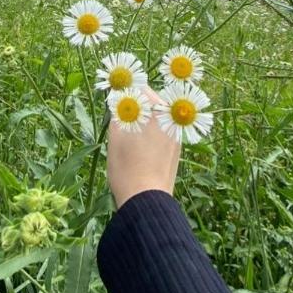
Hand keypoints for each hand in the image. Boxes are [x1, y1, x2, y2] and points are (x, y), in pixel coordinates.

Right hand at [106, 86, 180, 208]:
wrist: (146, 201)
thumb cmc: (127, 167)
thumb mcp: (116, 136)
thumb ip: (118, 112)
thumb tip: (118, 100)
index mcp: (159, 114)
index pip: (143, 90)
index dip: (127, 91)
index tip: (115, 94)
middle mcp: (173, 123)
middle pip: (153, 104)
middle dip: (136, 104)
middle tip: (119, 111)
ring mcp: (176, 138)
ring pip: (158, 119)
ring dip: (143, 119)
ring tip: (126, 128)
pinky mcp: (176, 152)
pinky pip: (162, 133)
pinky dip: (150, 132)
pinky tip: (137, 144)